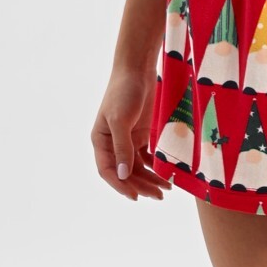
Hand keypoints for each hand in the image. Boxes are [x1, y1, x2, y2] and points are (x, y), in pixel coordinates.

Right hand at [92, 57, 173, 201]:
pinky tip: (166, 174)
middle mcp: (112, 143)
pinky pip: (146, 156)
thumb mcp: (121, 120)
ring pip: (137, 167)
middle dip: (141, 185)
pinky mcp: (141, 134)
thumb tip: (124, 175)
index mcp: (100, 141)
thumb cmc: (123, 91)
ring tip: (166, 189)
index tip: (136, 196)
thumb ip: (122, 148)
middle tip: (159, 196)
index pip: (108, 171)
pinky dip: (155, 166)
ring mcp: (127, 139)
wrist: (137, 69)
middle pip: (126, 172)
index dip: (120, 185)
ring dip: (150, 178)